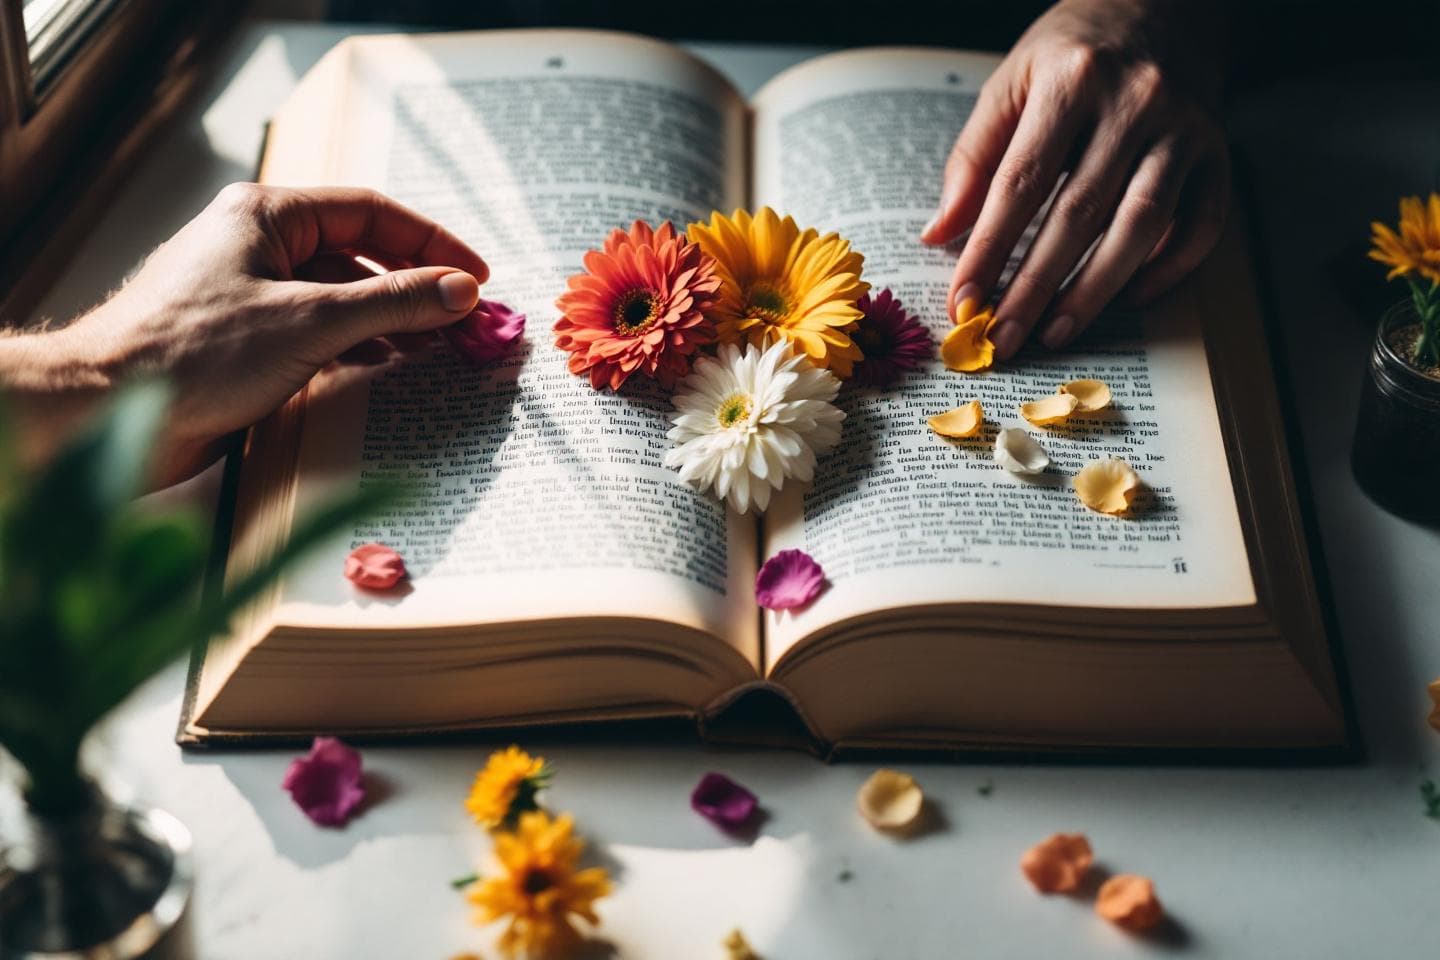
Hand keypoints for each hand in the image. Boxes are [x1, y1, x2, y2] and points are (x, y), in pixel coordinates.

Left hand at [0, 183, 487, 485]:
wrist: (105, 412)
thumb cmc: (190, 354)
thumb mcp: (310, 320)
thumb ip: (394, 302)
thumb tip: (461, 290)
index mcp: (266, 215)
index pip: (370, 210)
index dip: (432, 241)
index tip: (478, 275)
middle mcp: (258, 247)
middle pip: (360, 253)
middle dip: (417, 287)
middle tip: (465, 320)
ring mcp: (250, 294)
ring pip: (341, 296)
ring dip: (391, 321)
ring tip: (436, 348)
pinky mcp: (245, 342)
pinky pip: (318, 333)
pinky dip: (358, 348)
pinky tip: (385, 370)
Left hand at [921, 0, 1230, 357]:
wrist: (1164, 3)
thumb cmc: (1073, 52)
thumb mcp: (1012, 83)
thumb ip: (974, 158)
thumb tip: (937, 235)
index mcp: (1071, 78)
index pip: (1020, 182)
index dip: (989, 249)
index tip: (964, 302)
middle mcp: (1135, 100)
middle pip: (1079, 212)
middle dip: (1035, 286)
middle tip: (1004, 339)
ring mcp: (1185, 126)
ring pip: (1141, 224)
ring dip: (1096, 290)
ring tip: (1055, 333)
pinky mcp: (1220, 150)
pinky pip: (1202, 222)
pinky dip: (1169, 267)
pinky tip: (1131, 299)